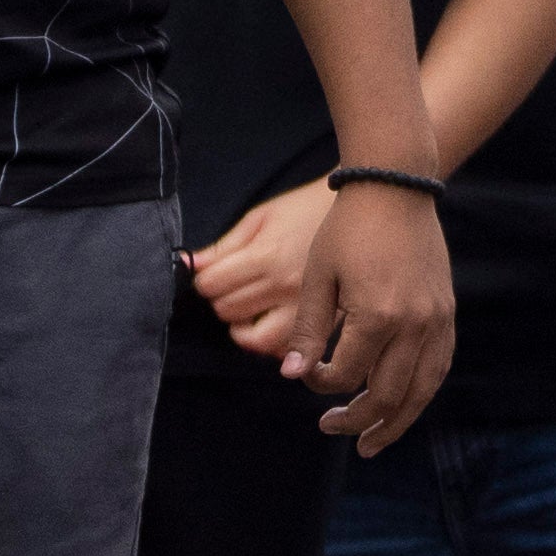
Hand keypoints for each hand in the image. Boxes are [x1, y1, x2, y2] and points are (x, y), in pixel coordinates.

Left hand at [188, 179, 325, 345]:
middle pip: (229, 313)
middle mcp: (286, 288)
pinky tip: (278, 324)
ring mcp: (309, 308)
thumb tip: (191, 266)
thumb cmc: (309, 207)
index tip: (217, 273)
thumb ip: (225, 246)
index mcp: (267, 258)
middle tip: (236, 287)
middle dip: (224, 301)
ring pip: (258, 342)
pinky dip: (280, 344)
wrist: (364, 206)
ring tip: (251, 314)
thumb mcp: (262, 215)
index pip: (211, 287)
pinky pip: (294, 349)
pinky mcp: (330, 319)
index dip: (205, 281)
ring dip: (246, 330)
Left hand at [279, 182, 457, 453]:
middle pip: (387, 396)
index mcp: (376, 316)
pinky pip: (439, 366)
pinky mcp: (447, 312)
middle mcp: (413, 324)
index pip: (347, 376)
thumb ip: (308, 330)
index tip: (305, 373)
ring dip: (396, 421)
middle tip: (329, 428)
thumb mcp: (317, 278)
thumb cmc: (348, 230)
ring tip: (372, 441)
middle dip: (356, 421)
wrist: (395, 189)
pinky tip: (404, 403)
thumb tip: (293, 375)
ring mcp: (436, 320)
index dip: (320, 385)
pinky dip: (421, 392)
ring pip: (421, 390)